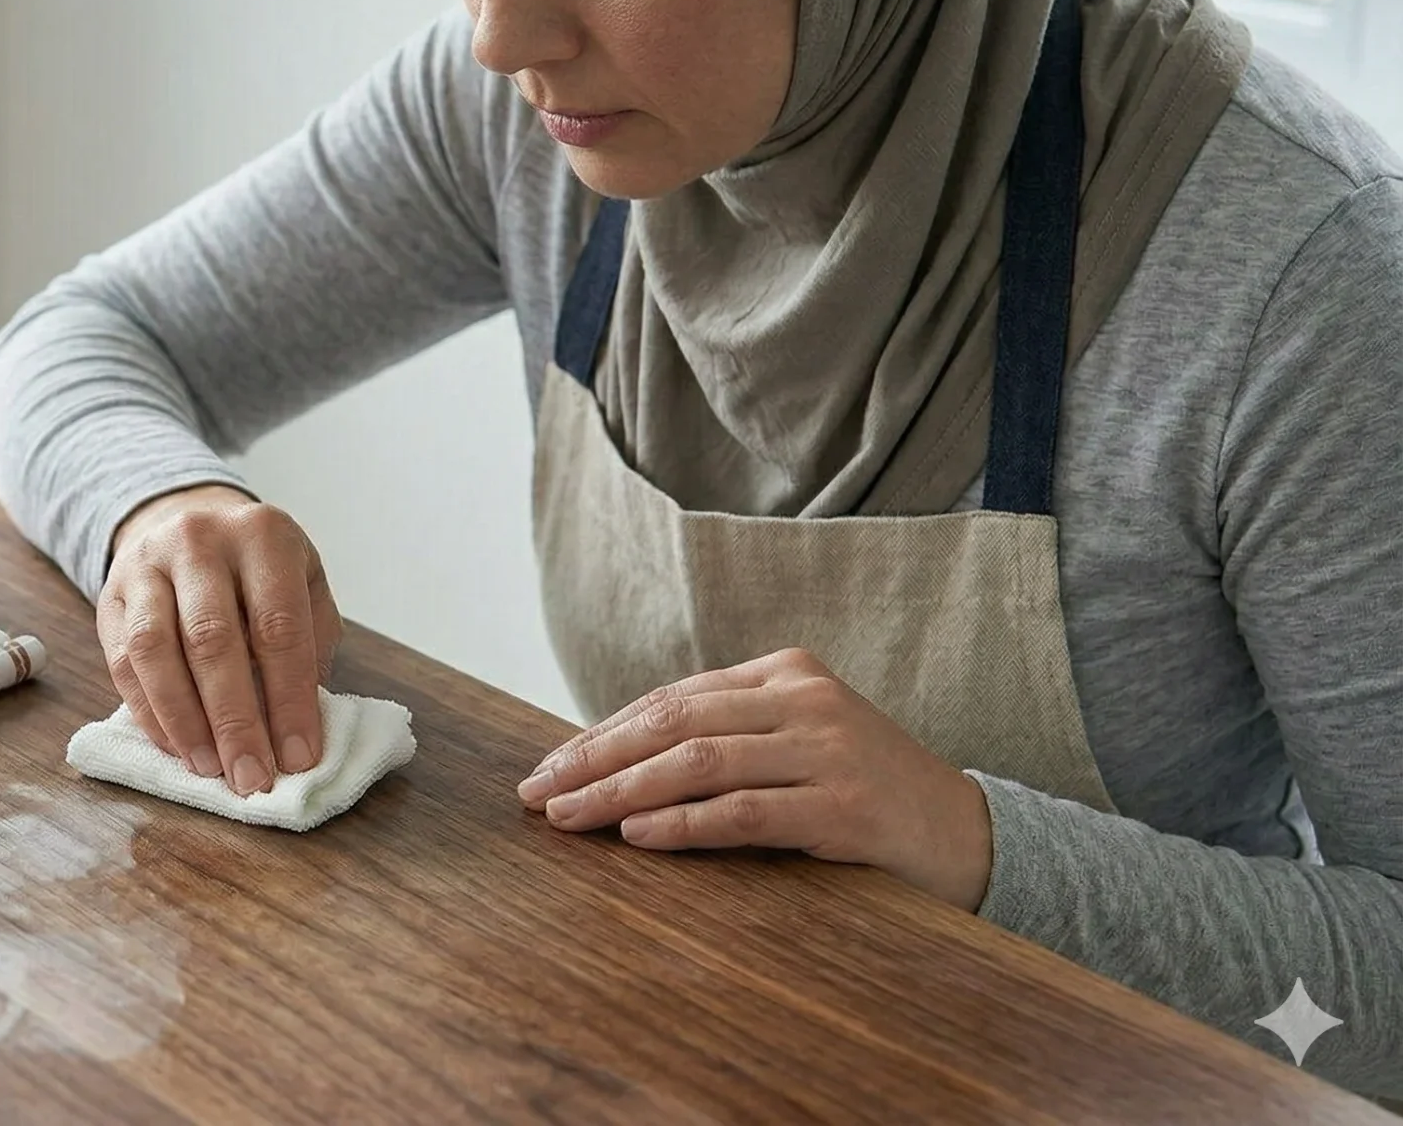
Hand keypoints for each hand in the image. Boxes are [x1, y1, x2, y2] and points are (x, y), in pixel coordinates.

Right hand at [98, 485, 341, 795]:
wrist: (188, 521)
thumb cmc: (259, 571)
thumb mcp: (304, 586)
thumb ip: (310, 645)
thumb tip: (298, 729)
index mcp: (263, 534)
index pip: (278, 626)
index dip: (290, 700)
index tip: (299, 758)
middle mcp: (199, 540)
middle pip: (213, 640)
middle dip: (235, 721)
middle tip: (252, 778)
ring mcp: (146, 564)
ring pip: (155, 650)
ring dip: (184, 721)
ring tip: (210, 768)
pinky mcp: (110, 595)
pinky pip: (122, 661)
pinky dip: (149, 712)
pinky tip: (176, 747)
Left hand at [515, 647, 995, 909]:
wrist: (968, 834)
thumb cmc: (862, 793)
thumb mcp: (793, 746)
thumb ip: (724, 741)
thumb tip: (611, 767)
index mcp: (784, 672)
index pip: (671, 699)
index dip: (602, 733)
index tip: (549, 768)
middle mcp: (803, 699)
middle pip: (674, 722)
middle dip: (595, 758)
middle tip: (538, 792)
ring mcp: (826, 749)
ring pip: (699, 762)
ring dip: (622, 790)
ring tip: (570, 816)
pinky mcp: (843, 806)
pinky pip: (744, 811)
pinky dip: (683, 822)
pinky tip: (637, 834)